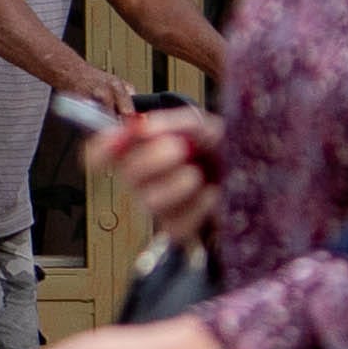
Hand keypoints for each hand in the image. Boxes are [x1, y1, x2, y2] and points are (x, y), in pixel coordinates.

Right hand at [97, 104, 219, 252]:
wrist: (247, 172)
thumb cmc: (217, 148)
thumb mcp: (201, 124)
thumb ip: (174, 121)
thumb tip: (144, 128)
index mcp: (137, 152)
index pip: (99, 154)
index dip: (103, 147)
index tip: (121, 138)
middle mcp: (140, 180)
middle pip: (128, 174)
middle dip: (153, 159)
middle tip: (178, 148)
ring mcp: (157, 205)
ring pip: (150, 201)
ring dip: (177, 183)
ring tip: (196, 174)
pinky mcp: (176, 227)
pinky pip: (177, 222)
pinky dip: (198, 205)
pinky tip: (211, 193)